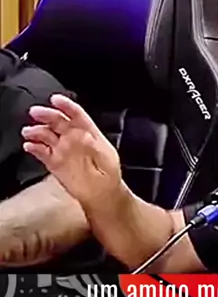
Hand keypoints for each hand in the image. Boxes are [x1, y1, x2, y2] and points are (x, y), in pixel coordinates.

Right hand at [22, 95, 122, 211]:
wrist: (102, 197)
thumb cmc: (109, 177)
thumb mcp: (106, 160)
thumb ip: (93, 146)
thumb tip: (83, 135)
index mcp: (89, 133)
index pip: (77, 114)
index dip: (66, 105)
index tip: (56, 100)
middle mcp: (74, 138)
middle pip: (58, 121)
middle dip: (47, 115)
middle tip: (36, 112)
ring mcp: (63, 150)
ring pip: (47, 135)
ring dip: (37, 131)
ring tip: (29, 132)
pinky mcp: (54, 163)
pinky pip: (42, 152)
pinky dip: (34, 148)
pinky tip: (29, 146)